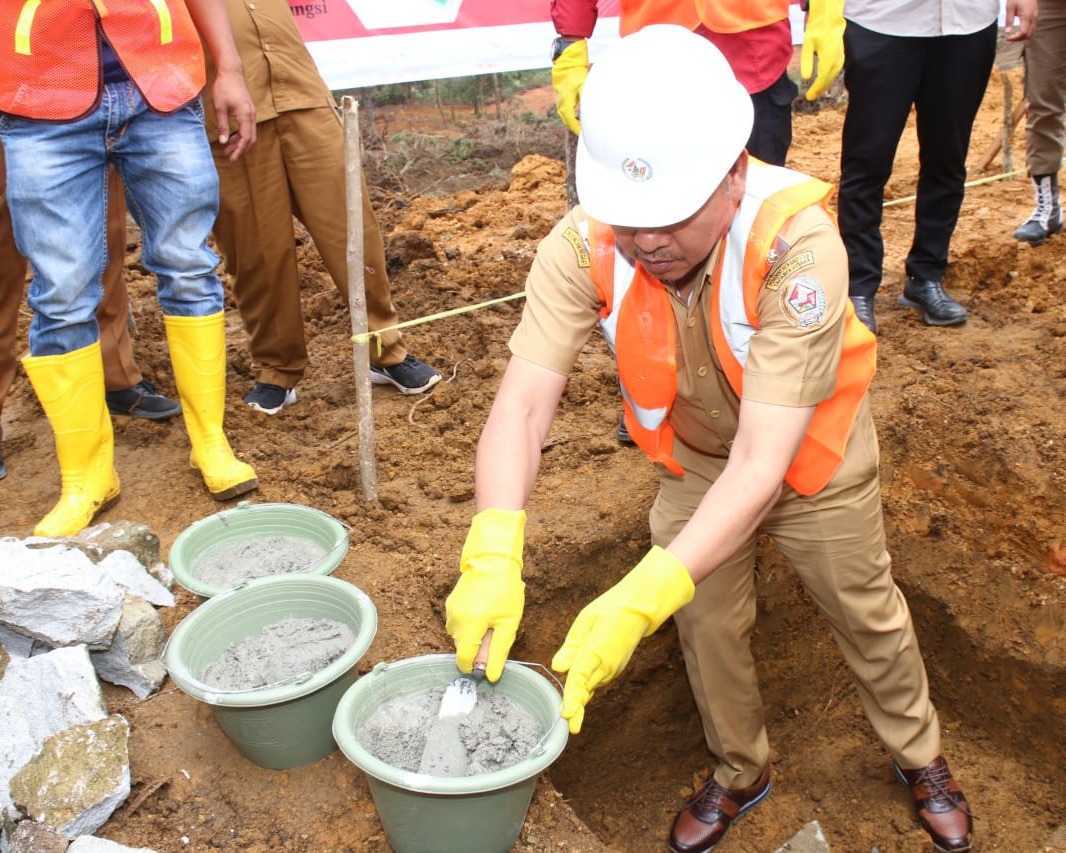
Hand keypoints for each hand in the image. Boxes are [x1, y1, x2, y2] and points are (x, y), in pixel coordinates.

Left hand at [210, 68, 256, 158]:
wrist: (231, 72)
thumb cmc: (224, 87)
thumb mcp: (220, 107)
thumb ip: (223, 126)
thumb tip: (223, 142)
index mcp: (245, 115)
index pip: (246, 138)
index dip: (239, 150)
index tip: (233, 158)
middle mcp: (252, 115)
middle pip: (251, 138)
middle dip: (241, 149)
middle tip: (230, 156)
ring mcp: (251, 113)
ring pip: (250, 133)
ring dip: (240, 142)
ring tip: (228, 148)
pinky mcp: (249, 110)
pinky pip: (248, 127)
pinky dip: (241, 134)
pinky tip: (232, 137)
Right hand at [445, 508, 525, 680]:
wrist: (492, 560)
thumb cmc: (505, 591)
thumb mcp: (508, 623)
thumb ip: (498, 651)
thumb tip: (490, 677)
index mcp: (470, 625)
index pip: (464, 660)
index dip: (475, 667)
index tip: (487, 664)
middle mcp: (455, 619)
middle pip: (462, 649)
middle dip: (477, 648)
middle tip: (495, 631)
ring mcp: (450, 611)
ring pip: (459, 637)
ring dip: (472, 637)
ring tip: (489, 619)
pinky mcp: (449, 604)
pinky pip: (457, 625)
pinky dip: (468, 626)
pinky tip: (482, 611)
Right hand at [551, 39, 588, 135]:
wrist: (566, 60)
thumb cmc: (575, 71)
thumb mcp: (582, 85)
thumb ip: (585, 98)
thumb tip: (590, 109)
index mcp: (566, 103)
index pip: (571, 122)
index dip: (578, 129)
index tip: (583, 134)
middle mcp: (561, 103)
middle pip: (567, 121)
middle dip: (575, 127)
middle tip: (583, 132)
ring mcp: (559, 99)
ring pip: (565, 115)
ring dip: (572, 121)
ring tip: (580, 125)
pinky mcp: (560, 95)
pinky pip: (564, 109)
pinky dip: (570, 114)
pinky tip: (576, 113)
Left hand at [551, 546, 694, 733]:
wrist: (638, 609)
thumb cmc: (609, 610)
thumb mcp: (585, 622)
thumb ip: (572, 648)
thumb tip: (558, 667)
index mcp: (596, 653)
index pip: (580, 678)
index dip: (572, 697)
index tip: (566, 714)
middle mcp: (605, 665)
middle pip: (585, 689)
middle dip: (576, 707)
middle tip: (570, 727)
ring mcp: (611, 669)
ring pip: (590, 687)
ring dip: (579, 701)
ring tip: (569, 718)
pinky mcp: (613, 668)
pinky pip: (595, 680)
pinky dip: (585, 689)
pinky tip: (576, 698)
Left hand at [800, 0, 844, 100]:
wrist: (829, 21)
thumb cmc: (817, 31)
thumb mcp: (807, 46)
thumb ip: (806, 62)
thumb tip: (806, 78)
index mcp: (828, 60)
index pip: (821, 79)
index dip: (815, 90)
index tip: (808, 97)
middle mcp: (836, 61)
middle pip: (828, 80)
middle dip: (819, 90)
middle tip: (810, 97)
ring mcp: (840, 59)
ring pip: (832, 77)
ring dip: (824, 85)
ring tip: (816, 92)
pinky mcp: (841, 57)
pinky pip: (835, 72)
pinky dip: (829, 79)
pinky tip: (824, 82)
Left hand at [1004, 0, 1037, 40]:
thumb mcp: (1010, 7)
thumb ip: (1009, 20)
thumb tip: (1007, 31)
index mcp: (1027, 16)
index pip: (1023, 32)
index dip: (1015, 38)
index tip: (1008, 38)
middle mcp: (1033, 17)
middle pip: (1029, 34)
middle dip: (1019, 39)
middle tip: (1010, 38)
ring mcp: (1036, 16)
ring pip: (1032, 32)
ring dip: (1023, 37)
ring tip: (1014, 36)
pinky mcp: (1035, 15)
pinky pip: (1033, 27)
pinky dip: (1027, 32)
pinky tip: (1019, 31)